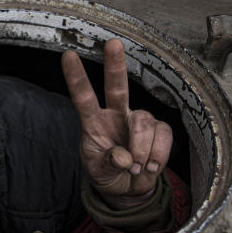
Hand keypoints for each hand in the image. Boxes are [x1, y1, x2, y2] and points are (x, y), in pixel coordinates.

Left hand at [61, 39, 172, 209]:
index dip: (76, 78)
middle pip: (117, 86)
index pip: (83, 97)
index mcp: (93, 122)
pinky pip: (163, 135)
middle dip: (116, 65)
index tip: (68, 55)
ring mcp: (137, 120)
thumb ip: (108, 163)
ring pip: (144, 121)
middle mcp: (115, 114)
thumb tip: (124, 158)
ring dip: (141, 149)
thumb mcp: (99, 172)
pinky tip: (150, 166)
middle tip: (114, 43)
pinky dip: (158, 155)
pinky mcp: (159, 129)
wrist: (129, 189)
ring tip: (136, 168)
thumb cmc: (108, 174)